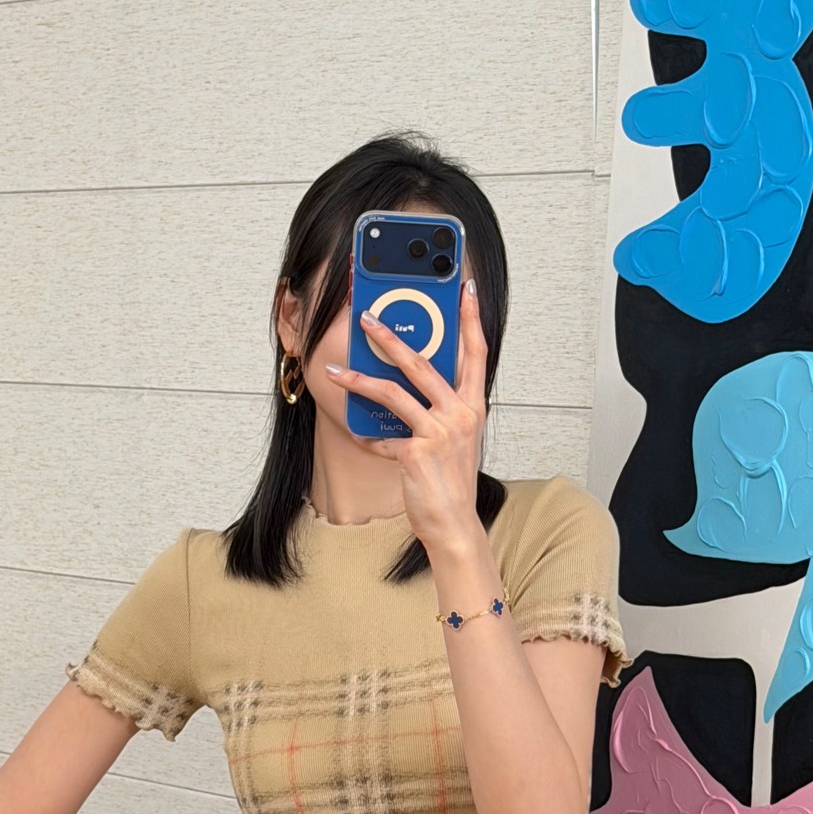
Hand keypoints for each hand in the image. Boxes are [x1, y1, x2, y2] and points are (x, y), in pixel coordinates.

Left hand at [325, 278, 487, 552]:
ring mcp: (439, 433)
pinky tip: (357, 435)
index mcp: (473, 406)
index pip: (476, 352)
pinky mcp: (417, 453)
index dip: (471, 319)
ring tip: (336, 370)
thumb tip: (410, 380)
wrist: (454, 524)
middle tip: (368, 318)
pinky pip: (381, 437)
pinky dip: (366, 437)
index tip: (465, 289)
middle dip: (391, 338)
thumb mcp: (456, 437)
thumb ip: (441, 407)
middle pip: (422, 363)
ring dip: (359, 379)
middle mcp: (460, 414)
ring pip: (393, 393)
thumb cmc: (452, 481)